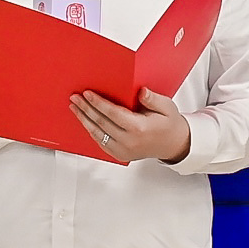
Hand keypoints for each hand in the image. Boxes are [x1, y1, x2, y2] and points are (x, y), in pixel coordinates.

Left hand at [70, 87, 193, 164]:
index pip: (113, 113)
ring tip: (74, 108)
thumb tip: (141, 91)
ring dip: (84, 119)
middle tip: (75, 98)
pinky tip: (85, 121)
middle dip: (86, 109)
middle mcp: (129, 141)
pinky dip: (91, 131)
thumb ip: (153, 99)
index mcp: (139, 128)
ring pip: (97, 133)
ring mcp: (123, 150)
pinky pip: (101, 142)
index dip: (98, 103)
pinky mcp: (120, 155)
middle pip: (101, 123)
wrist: (174, 144)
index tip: (87, 93)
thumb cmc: (169, 124)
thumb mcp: (167, 107)